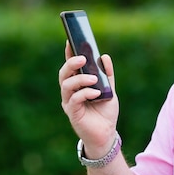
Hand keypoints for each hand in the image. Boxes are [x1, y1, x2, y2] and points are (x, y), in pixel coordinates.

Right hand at [58, 41, 118, 155]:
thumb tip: (104, 56)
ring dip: (81, 79)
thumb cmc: (105, 112)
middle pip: (64, 73)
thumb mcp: (110, 90)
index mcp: (78, 84)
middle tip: (83, 58)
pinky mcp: (72, 113)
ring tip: (95, 79)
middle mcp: (70, 92)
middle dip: (72, 63)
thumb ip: (107, 75)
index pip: (71, 66)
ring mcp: (69, 102)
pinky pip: (74, 99)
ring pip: (66, 85)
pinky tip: (96, 93)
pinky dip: (85, 93)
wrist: (107, 134)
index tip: (71, 41)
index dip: (69, 53)